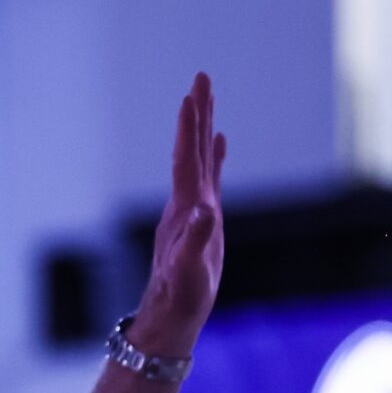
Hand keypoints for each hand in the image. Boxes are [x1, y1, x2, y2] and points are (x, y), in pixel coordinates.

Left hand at [128, 72, 226, 356]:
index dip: (190, 129)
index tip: (191, 96)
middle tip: (201, 77)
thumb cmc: (181, 296)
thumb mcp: (189, 270)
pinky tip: (221, 142)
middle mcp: (187, 203)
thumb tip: (204, 211)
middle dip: (198, 114)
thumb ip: (195, 240)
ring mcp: (194, 209)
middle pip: (193, 149)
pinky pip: (211, 178)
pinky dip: (216, 156)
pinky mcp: (203, 220)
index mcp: (185, 209)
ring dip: (205, 128)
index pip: (187, 159)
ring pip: (201, 158)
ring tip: (207, 98)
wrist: (171, 315)